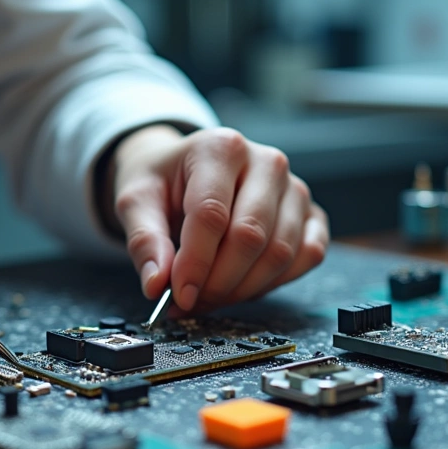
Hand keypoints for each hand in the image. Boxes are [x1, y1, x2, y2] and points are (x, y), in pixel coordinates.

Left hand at [109, 125, 328, 311]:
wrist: (185, 170)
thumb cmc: (164, 182)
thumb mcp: (136, 201)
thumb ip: (144, 241)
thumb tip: (157, 284)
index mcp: (221, 148)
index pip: (211, 214)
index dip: (195, 263)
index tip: (179, 295)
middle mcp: (267, 163)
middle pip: (251, 236)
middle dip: (218, 282)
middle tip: (191, 300)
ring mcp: (295, 188)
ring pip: (280, 253)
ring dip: (244, 288)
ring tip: (210, 294)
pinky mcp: (311, 213)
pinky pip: (308, 256)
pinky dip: (276, 282)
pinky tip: (243, 284)